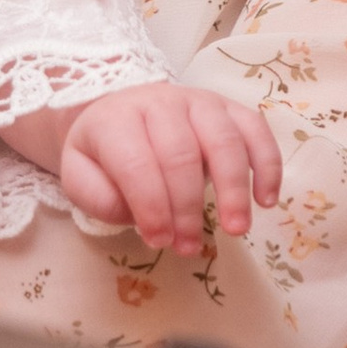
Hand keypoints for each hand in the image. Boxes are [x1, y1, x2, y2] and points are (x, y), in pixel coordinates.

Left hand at [41, 84, 282, 250]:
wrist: (120, 112)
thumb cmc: (104, 152)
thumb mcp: (79, 175)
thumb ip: (97, 196)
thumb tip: (136, 214)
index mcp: (116, 119)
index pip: (136, 163)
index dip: (151, 207)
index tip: (158, 241)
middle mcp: (160, 102)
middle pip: (182, 154)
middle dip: (187, 207)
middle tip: (188, 246)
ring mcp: (198, 101)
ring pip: (224, 140)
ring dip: (234, 189)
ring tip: (236, 230)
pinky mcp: (229, 107)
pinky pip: (256, 129)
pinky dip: (267, 164)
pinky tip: (267, 200)